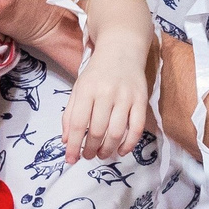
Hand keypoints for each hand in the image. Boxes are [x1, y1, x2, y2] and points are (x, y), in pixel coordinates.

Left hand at [62, 46, 150, 162]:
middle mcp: (106, 93)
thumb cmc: (97, 73)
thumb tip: (66, 141)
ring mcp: (125, 96)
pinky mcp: (141, 99)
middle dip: (91, 149)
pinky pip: (137, 128)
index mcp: (87, 90)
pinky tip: (121, 150)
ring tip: (102, 154)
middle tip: (88, 156)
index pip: (78, 123)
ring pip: (117, 132)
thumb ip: (70, 114)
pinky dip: (129, 144)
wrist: (122, 49)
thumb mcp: (78, 89)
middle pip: (98, 130)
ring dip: (108, 149)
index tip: (71, 159)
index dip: (74, 145)